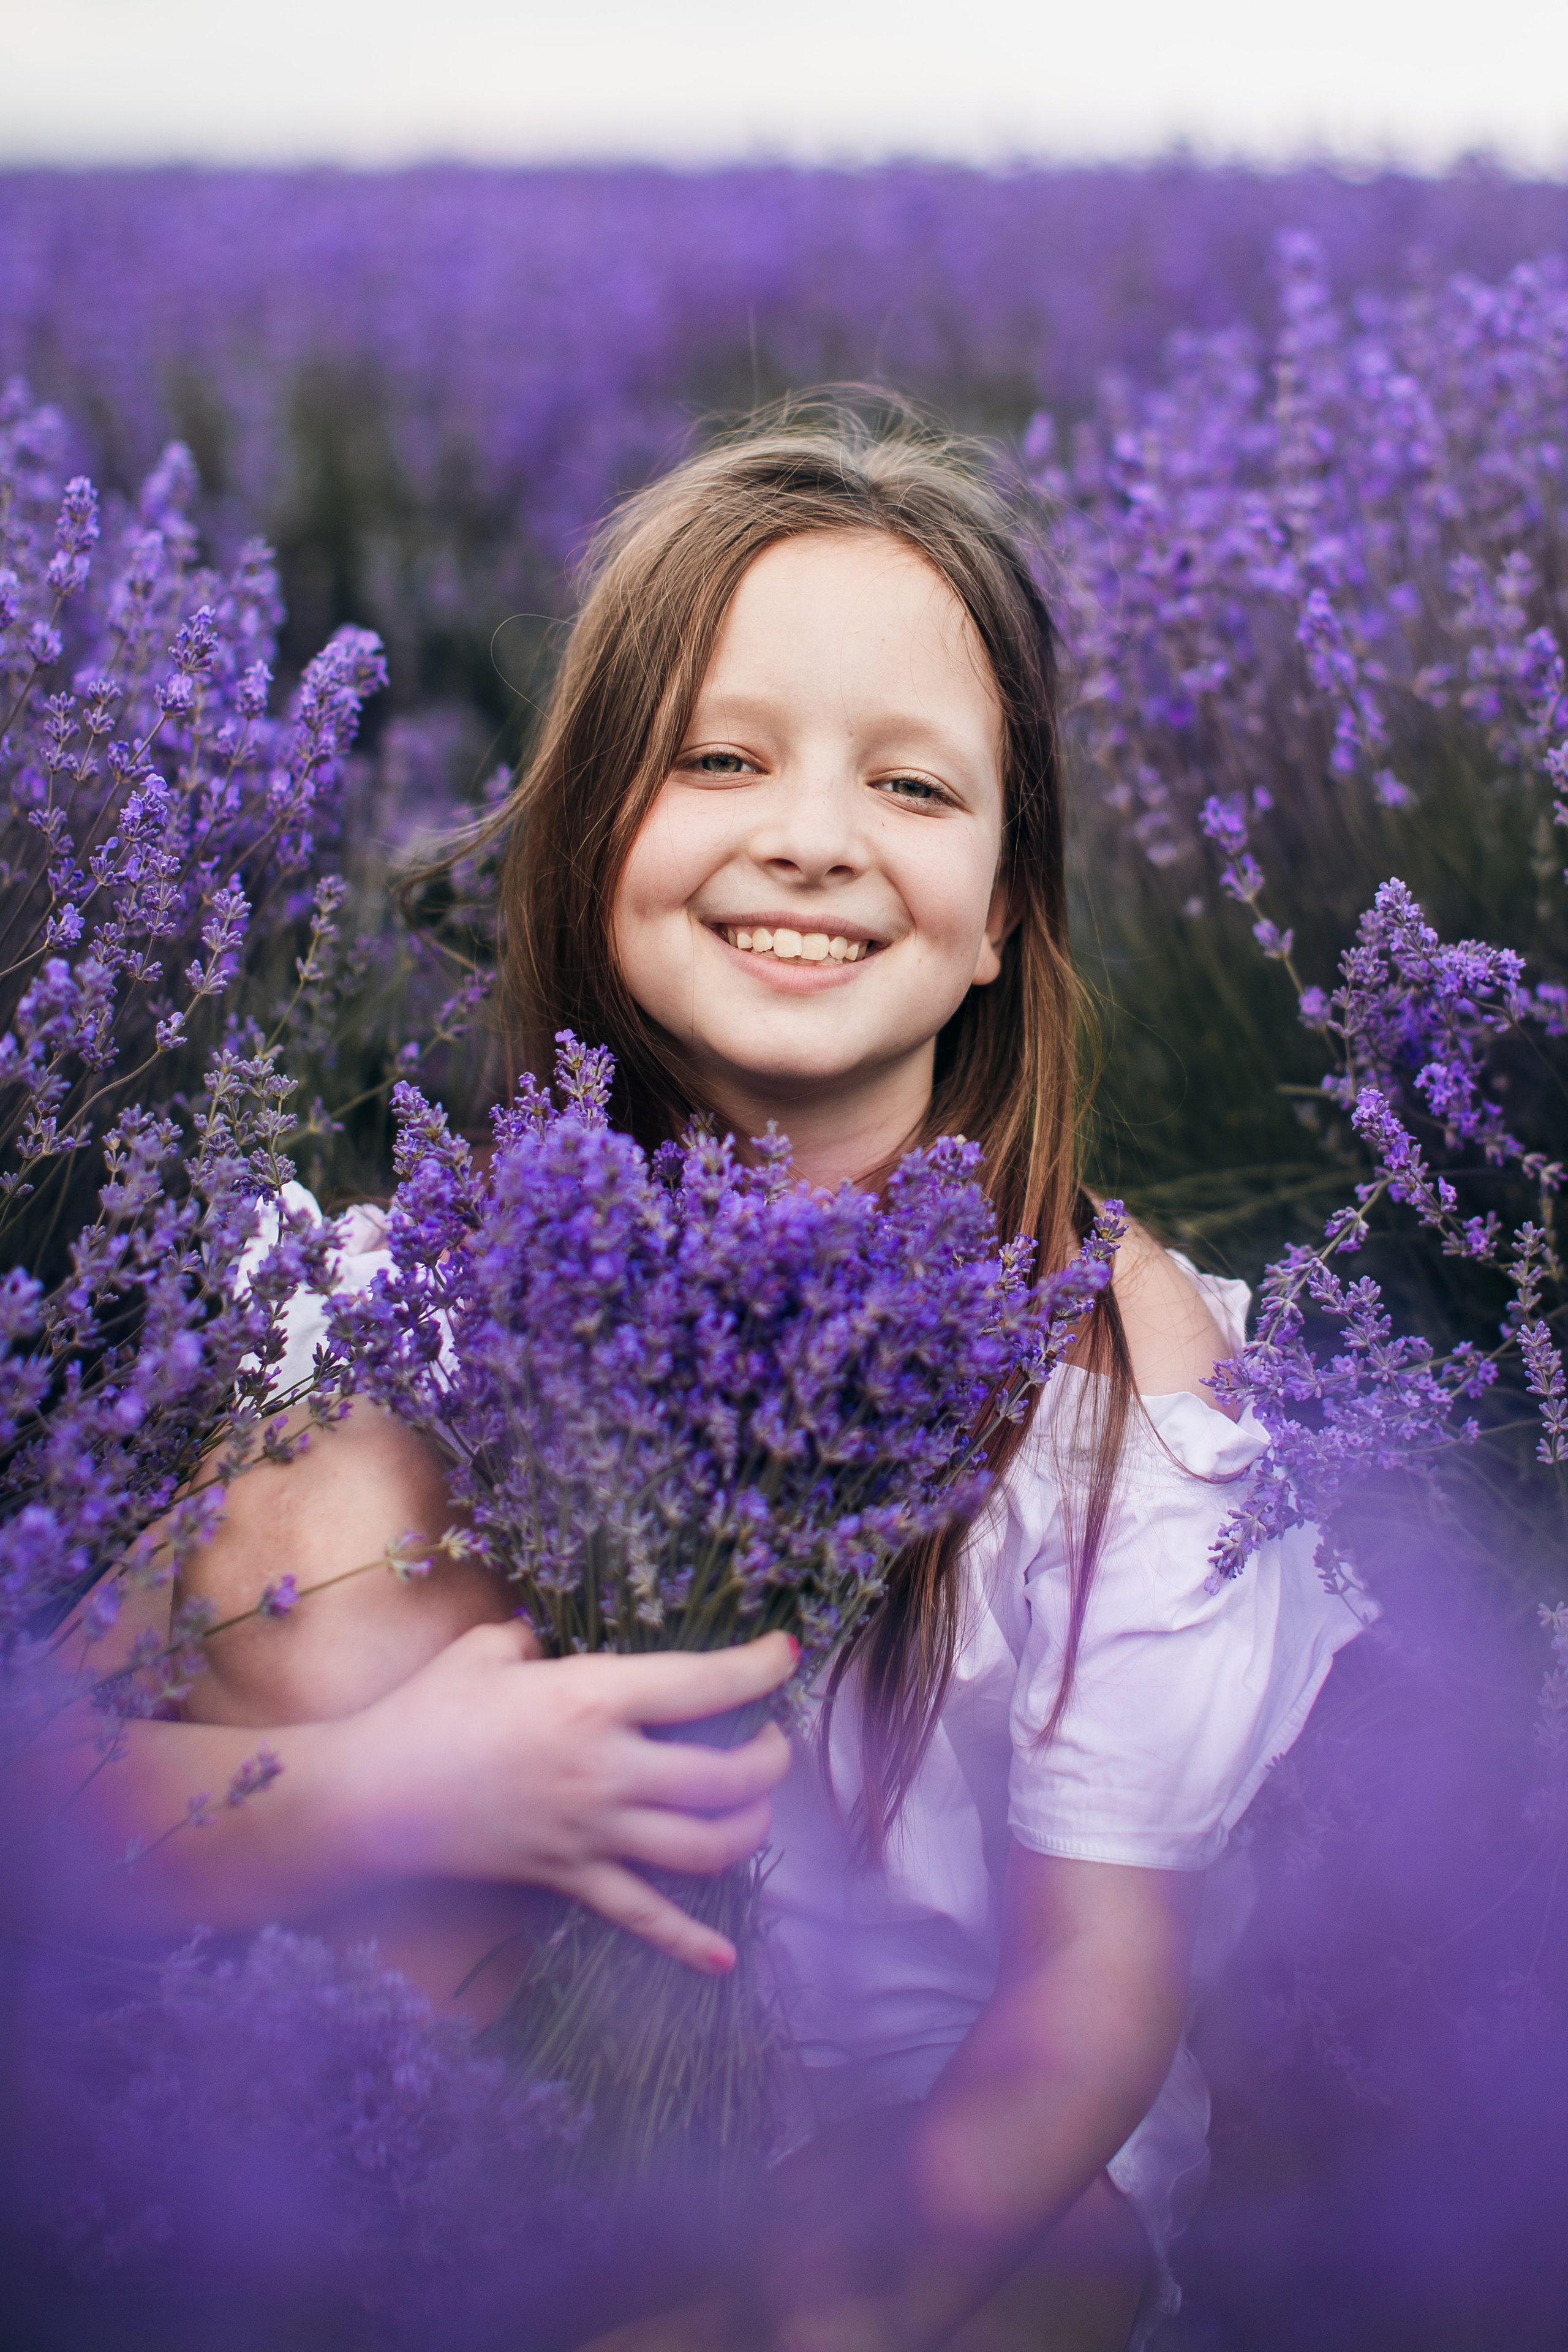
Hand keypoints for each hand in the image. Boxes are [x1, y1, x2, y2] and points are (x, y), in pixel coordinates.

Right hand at [336, 1625, 796, 1973]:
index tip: (786, 1657)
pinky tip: (724, 1962)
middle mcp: (607, 1770)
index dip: (758, 1669)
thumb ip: (529, 1640)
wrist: (370, 1798)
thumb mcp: (485, 1651)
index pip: (705, 1685)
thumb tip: (542, 1644)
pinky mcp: (570, 1879)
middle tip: (772, 1739)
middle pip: (726, 1776)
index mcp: (593, 1698)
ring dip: (749, 1829)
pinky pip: (643, 1919)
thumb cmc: (426, 1711)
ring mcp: (593, 1833)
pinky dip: (688, 1945)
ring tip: (754, 1807)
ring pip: (705, 1847)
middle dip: (769, 1758)